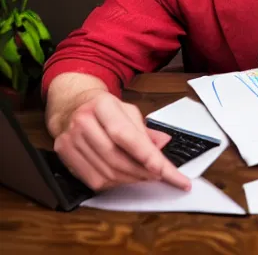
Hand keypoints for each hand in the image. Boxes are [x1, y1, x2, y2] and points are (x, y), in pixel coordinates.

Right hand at [53, 90, 190, 191]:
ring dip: (131, 179)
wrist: (73, 106)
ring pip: (106, 172)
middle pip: (116, 157)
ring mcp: (71, 139)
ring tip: (145, 176)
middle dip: (142, 171)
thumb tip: (162, 144)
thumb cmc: (105, 109)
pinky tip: (125, 177)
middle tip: (160, 175)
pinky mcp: (64, 155)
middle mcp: (84, 120)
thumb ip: (145, 130)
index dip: (145, 155)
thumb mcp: (128, 111)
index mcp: (103, 105)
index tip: (162, 169)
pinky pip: (94, 180)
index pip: (125, 135)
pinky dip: (114, 183)